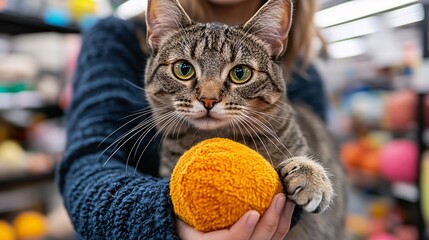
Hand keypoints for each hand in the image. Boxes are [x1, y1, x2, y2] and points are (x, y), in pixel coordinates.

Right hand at [177, 193, 294, 239]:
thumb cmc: (185, 216)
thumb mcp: (184, 207)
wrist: (188, 231)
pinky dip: (282, 223)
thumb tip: (202, 161)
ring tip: (288, 200)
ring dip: (281, 222)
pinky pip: (273, 238)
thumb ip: (195, 193)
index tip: (252, 214)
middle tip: (279, 198)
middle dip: (270, 223)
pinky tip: (287, 206)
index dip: (242, 232)